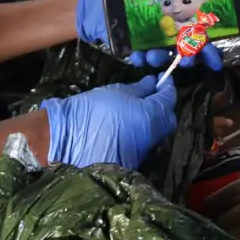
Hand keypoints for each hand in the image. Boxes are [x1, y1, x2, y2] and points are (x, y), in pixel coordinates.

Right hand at [41, 76, 177, 168]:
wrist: (70, 140)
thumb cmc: (94, 110)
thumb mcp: (117, 92)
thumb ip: (140, 88)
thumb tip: (153, 83)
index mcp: (153, 115)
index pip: (169, 98)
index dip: (167, 86)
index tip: (162, 78)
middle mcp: (155, 135)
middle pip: (168, 118)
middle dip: (163, 105)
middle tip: (150, 94)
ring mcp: (145, 151)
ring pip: (157, 132)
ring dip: (153, 119)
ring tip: (137, 109)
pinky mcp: (135, 161)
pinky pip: (145, 142)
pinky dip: (142, 131)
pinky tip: (128, 124)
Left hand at [76, 0, 222, 70]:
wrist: (96, 4)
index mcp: (175, 17)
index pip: (197, 35)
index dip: (208, 49)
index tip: (215, 60)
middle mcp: (166, 32)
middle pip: (185, 50)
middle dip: (189, 58)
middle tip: (187, 60)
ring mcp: (150, 42)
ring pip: (163, 56)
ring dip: (162, 59)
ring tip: (153, 55)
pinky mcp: (134, 48)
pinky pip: (141, 58)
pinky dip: (140, 58)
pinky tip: (137, 55)